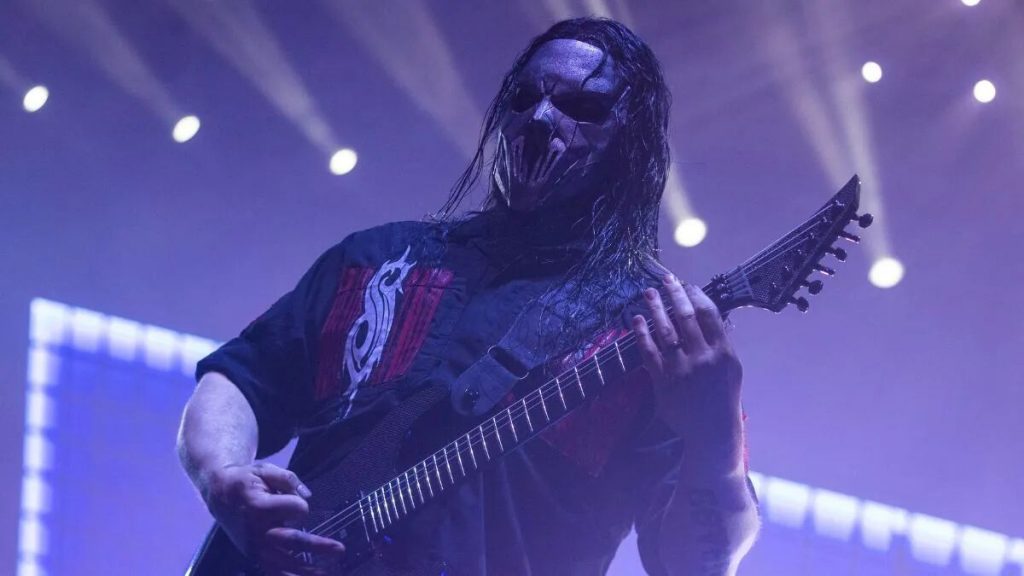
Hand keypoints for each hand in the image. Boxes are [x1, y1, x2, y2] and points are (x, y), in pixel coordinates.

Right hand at [202, 462, 344, 574]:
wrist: (219, 494)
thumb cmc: (247, 479)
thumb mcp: (265, 469)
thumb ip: (288, 479)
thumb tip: (308, 495)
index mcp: (259, 504)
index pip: (292, 508)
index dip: (300, 506)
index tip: (299, 503)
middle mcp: (256, 528)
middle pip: (291, 540)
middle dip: (317, 546)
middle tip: (340, 550)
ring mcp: (254, 545)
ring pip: (283, 562)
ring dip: (306, 570)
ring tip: (327, 573)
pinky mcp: (253, 555)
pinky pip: (272, 571)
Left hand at [632, 275, 743, 470]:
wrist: (712, 431)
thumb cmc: (723, 397)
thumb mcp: (731, 368)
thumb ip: (721, 342)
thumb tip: (710, 315)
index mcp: (723, 352)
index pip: (709, 314)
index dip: (696, 295)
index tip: (687, 284)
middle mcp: (702, 358)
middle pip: (685, 317)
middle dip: (675, 294)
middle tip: (665, 279)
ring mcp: (681, 369)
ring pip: (666, 331)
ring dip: (656, 308)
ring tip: (648, 293)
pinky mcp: (663, 381)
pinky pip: (649, 351)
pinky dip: (641, 333)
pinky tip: (637, 319)